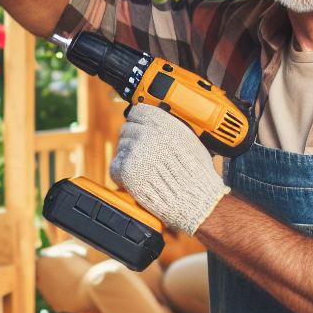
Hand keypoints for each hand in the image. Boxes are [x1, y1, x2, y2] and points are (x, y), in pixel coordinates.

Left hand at [109, 104, 229, 235]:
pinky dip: (121, 174)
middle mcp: (149, 134)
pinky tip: (136, 179)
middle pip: (127, 129)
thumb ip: (169, 126)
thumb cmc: (198, 173)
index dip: (139, 121)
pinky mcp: (128, 171)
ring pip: (121, 147)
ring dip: (129, 157)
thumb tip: (153, 122)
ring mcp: (137, 152)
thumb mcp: (189, 138)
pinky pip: (115, 167)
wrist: (197, 200)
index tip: (140, 128)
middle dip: (133, 140)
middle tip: (144, 154)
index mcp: (165, 123)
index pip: (138, 111)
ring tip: (146, 169)